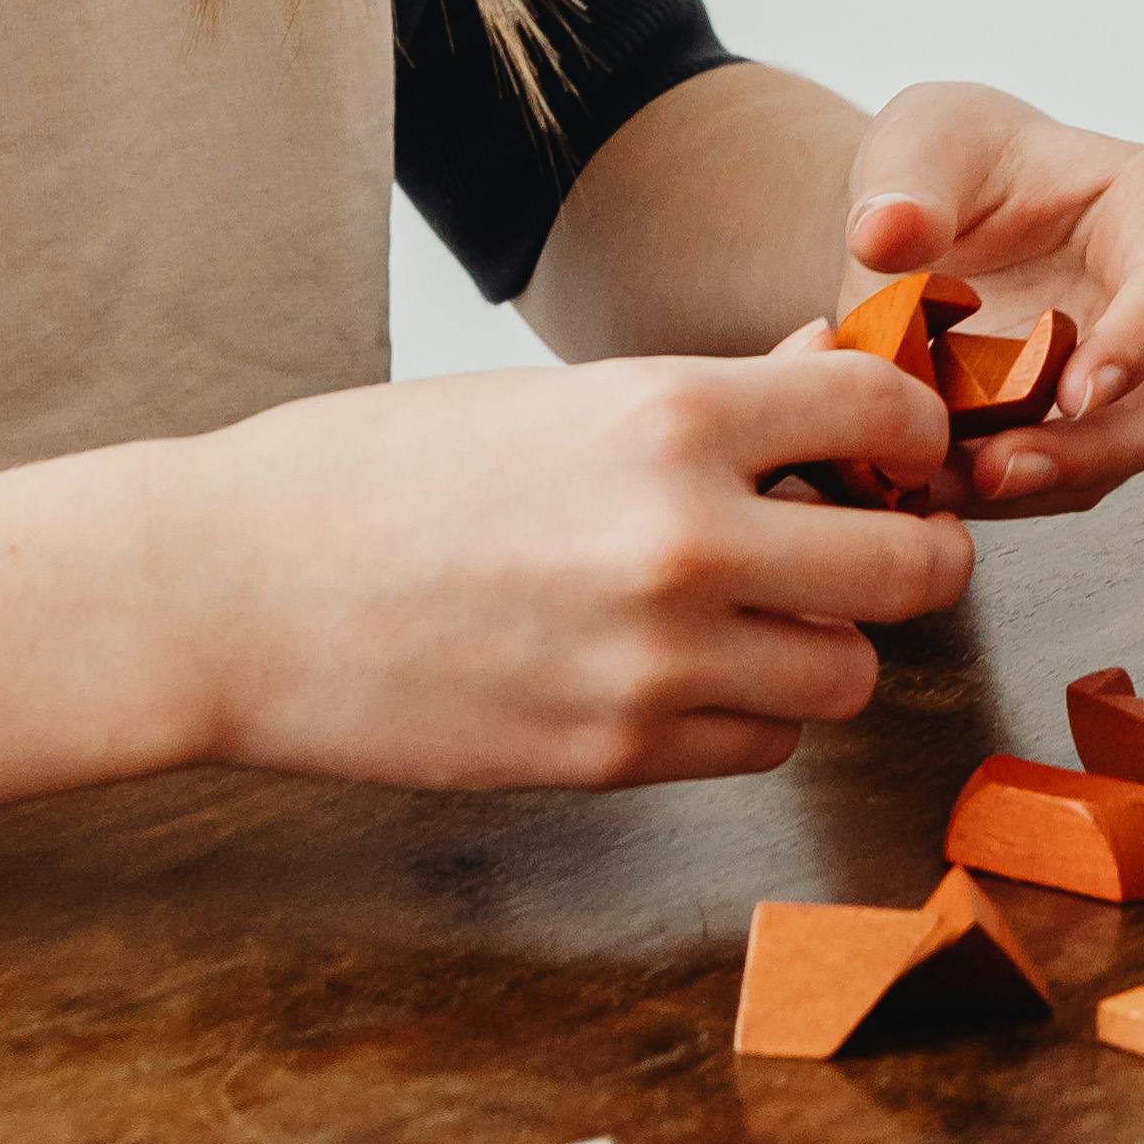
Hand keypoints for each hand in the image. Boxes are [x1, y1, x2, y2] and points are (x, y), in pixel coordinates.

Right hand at [179, 339, 971, 787]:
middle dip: (906, 552)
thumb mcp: (552, 396)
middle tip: (866, 540)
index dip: (911, 429)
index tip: (893, 445)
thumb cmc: (377, 472)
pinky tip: (679, 673)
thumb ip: (707, 405)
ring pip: (849, 676)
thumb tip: (834, 386)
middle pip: (912, 569)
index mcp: (668, 413)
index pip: (887, 411)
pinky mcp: (615, 757)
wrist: (232, 592)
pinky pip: (759, 746)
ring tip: (752, 612)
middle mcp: (685, 538)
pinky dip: (746, 715)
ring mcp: (655, 663)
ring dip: (823, 644)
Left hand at [830, 83, 1143, 512]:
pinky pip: (1081, 478)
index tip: (1075, 391)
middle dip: (1088, 448)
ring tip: (945, 487)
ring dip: (1043, 481)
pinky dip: (1014, 491)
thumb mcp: (925, 142)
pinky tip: (940, 488)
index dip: (1141, 340)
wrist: (946, 209)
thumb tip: (886, 233)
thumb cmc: (958, 156)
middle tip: (993, 470)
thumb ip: (908, 183)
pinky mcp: (1116, 427)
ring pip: (1129, 453)